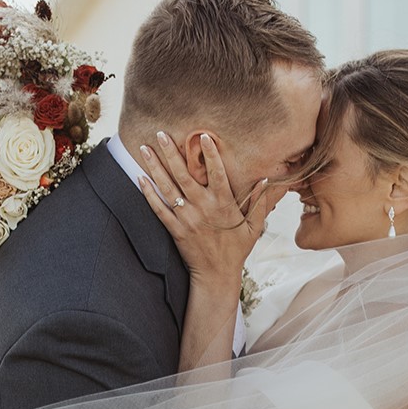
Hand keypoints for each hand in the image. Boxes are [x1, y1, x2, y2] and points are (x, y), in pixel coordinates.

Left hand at [137, 131, 276, 296]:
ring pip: (168, 187)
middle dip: (171, 152)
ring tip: (144, 148)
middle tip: (161, 133)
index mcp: (223, 203)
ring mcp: (187, 218)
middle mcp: (203, 207)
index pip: (216, 172)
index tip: (202, 135)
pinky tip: (139, 177)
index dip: (209, 154)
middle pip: (184, 174)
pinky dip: (148, 193)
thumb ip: (261, 202)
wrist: (217, 275)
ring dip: (155, 166)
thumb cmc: (237, 250)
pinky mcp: (175, 229)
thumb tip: (267, 180)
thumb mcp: (254, 227)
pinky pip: (158, 208)